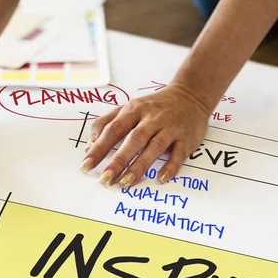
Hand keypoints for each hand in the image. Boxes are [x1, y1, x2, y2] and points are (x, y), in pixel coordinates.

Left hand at [80, 84, 208, 187]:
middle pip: (133, 140)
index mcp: (134, 110)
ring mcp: (170, 128)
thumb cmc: (155, 105)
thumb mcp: (129, 107)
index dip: (99, 148)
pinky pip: (179, 154)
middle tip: (105, 178)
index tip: (86, 165)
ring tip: (126, 182)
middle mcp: (152, 118)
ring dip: (140, 166)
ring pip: (154, 147)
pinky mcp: (186, 138)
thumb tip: (90, 143)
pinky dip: (171, 166)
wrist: (191, 95)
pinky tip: (161, 178)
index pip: (113, 129)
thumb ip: (108, 122)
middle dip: (118, 160)